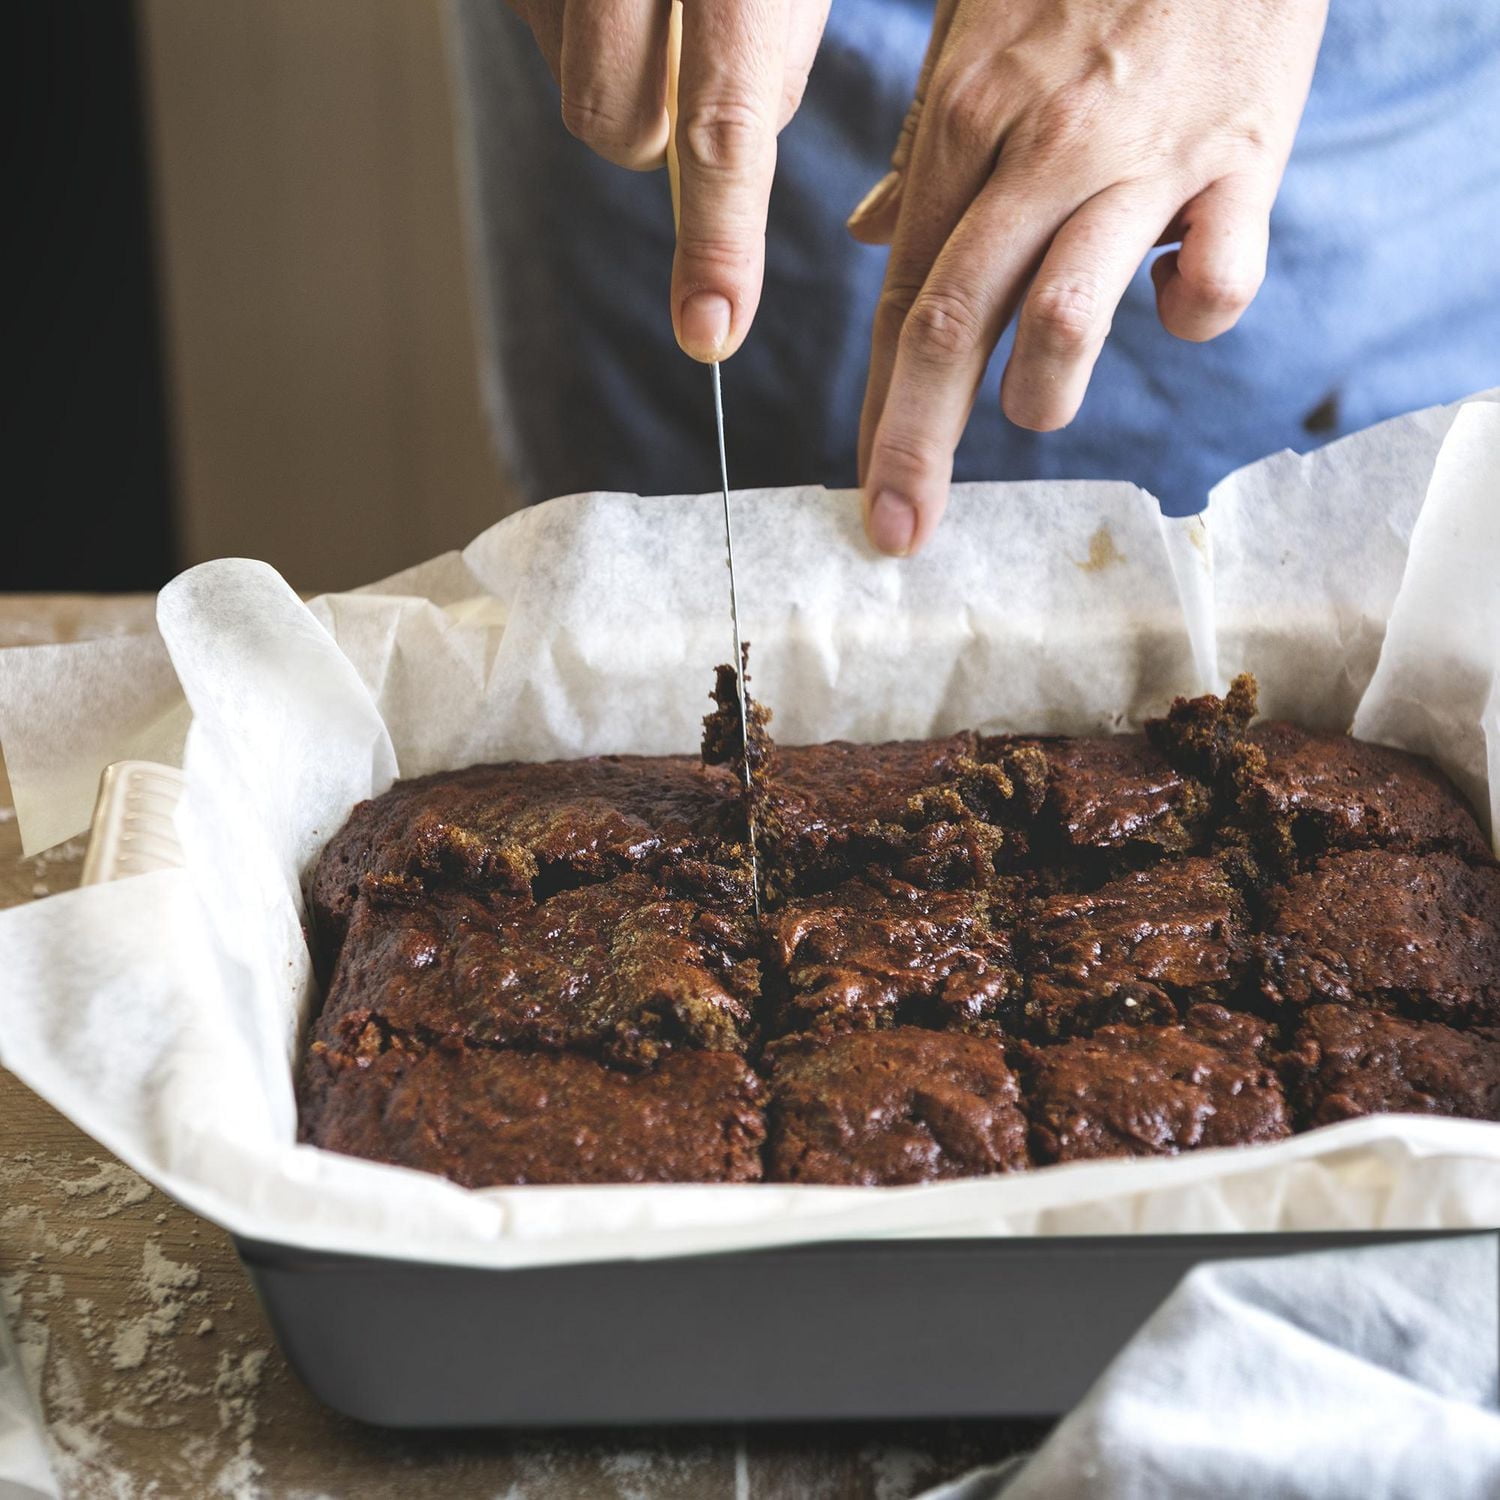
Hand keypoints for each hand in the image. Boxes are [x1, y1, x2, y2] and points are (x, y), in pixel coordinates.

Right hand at [512, 0, 829, 360]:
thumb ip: (768, 77)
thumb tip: (719, 190)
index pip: (719, 131)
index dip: (717, 242)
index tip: (709, 333)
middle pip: (614, 126)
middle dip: (655, 134)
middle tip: (689, 69)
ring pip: (572, 89)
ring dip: (621, 78)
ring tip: (658, 1)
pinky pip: (541, 36)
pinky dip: (582, 34)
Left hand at [848, 0, 1328, 555]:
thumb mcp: (979, 34)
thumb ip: (925, 152)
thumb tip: (871, 241)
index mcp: (965, 115)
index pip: (906, 292)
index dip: (879, 405)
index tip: (869, 491)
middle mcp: (1044, 143)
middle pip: (957, 322)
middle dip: (919, 444)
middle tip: (903, 528)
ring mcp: (1146, 152)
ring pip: (1068, 314)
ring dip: (1043, 391)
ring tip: (1038, 404)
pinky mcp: (1246, 153)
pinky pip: (1216, 281)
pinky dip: (1194, 319)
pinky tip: (1180, 307)